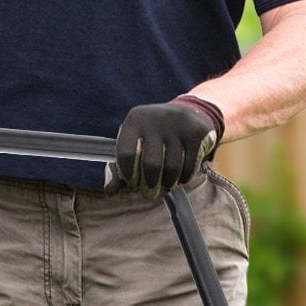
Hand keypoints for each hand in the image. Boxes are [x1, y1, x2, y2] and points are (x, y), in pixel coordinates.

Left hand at [106, 95, 224, 197]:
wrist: (188, 113)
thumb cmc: (154, 136)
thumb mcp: (136, 144)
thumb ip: (120, 169)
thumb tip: (110, 192)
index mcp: (135, 121)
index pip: (126, 153)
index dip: (128, 174)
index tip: (134, 183)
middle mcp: (155, 120)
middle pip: (151, 165)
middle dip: (150, 184)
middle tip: (151, 192)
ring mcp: (177, 125)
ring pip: (172, 169)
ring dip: (169, 183)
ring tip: (167, 184)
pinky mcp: (196, 133)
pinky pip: (189, 167)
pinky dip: (184, 178)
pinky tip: (181, 177)